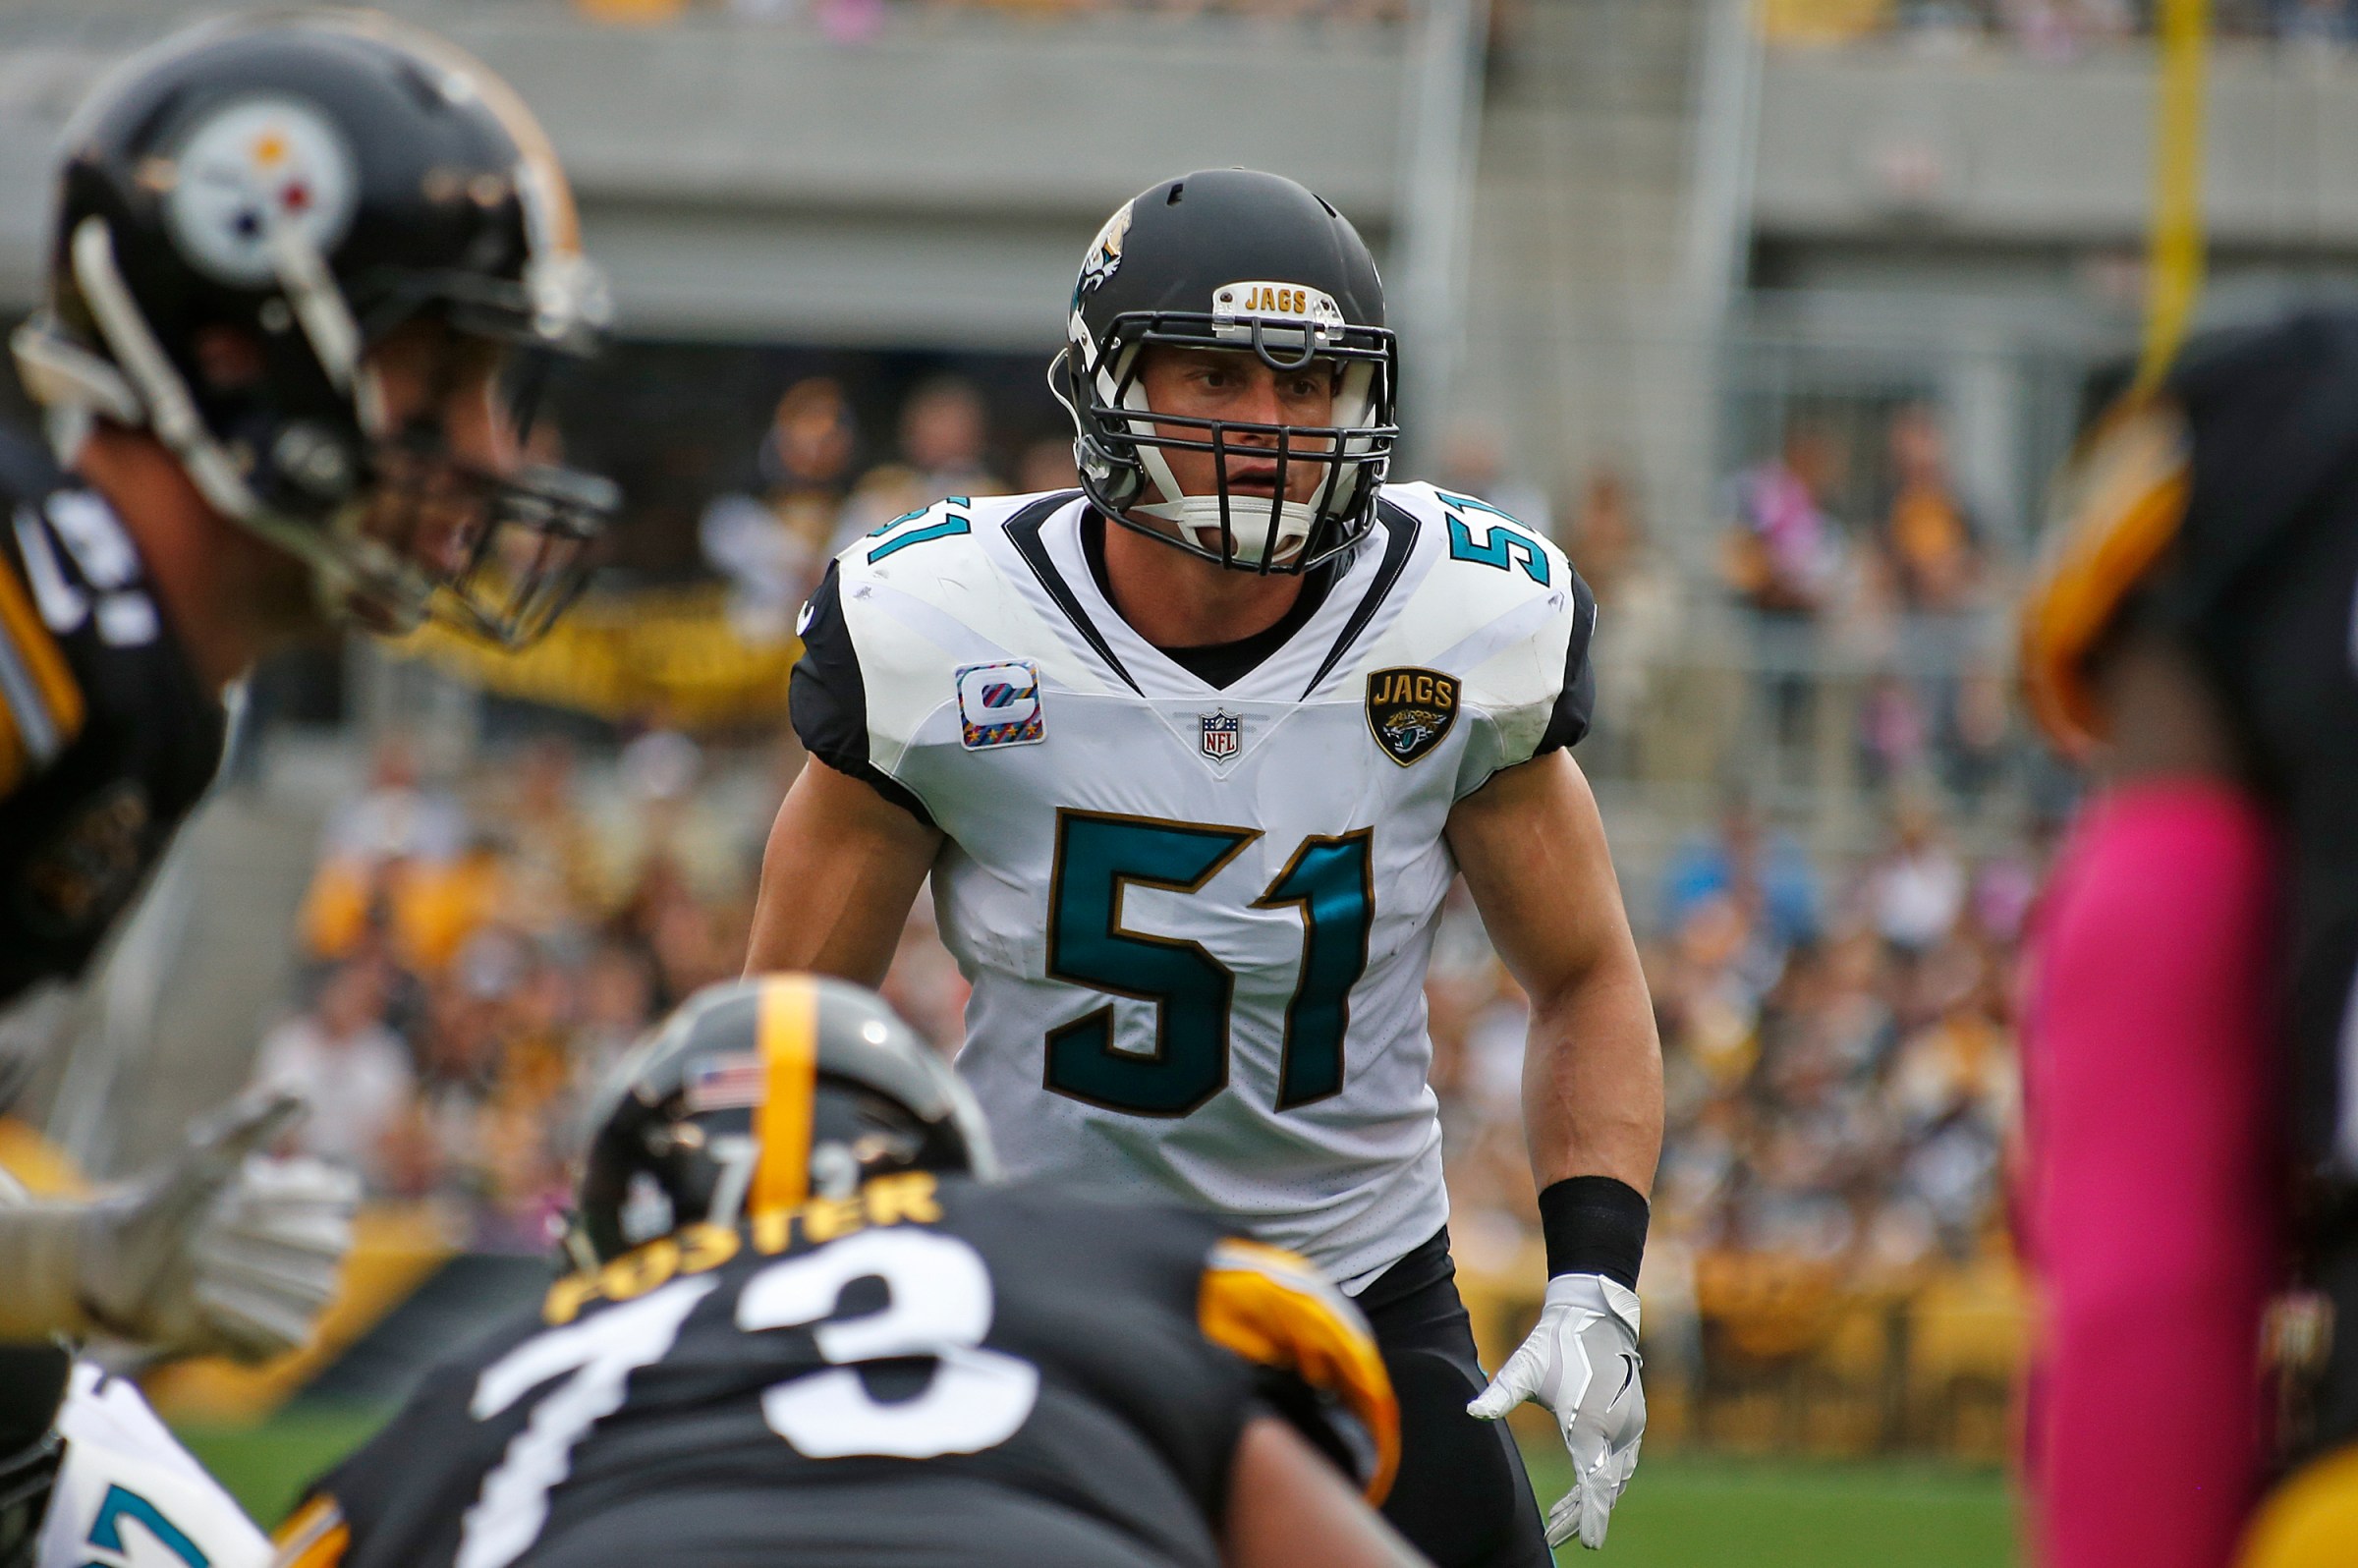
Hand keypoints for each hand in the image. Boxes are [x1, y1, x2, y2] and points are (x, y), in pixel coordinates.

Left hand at [77, 1093, 357, 1361]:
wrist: (121, 1264)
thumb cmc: (170, 1202)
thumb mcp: (207, 1155)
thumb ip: (254, 1122)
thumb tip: (303, 1088)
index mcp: (313, 1205)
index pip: (343, 1196)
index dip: (297, 1194)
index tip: (241, 1189)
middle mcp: (316, 1252)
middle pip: (332, 1245)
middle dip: (271, 1237)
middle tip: (211, 1231)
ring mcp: (298, 1296)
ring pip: (320, 1292)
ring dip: (259, 1278)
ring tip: (201, 1269)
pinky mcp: (274, 1340)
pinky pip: (293, 1336)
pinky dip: (252, 1317)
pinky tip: (206, 1301)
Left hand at [1466, 1273, 1644, 1549]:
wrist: (1595, 1313)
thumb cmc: (1556, 1342)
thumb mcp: (1525, 1366)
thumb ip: (1500, 1393)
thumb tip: (1471, 1412)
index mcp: (1590, 1423)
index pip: (1594, 1484)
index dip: (1589, 1517)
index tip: (1587, 1543)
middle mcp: (1618, 1429)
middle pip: (1604, 1488)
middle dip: (1582, 1516)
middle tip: (1556, 1537)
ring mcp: (1631, 1425)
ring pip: (1614, 1477)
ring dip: (1591, 1499)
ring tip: (1561, 1519)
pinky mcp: (1634, 1420)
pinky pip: (1621, 1463)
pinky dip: (1603, 1481)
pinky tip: (1583, 1490)